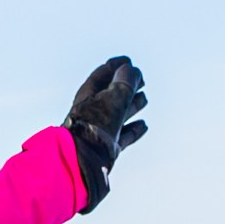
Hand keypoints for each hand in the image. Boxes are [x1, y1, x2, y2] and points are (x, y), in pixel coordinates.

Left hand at [67, 56, 147, 204]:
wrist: (81, 162)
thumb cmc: (94, 127)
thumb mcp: (114, 98)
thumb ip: (126, 82)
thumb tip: (131, 70)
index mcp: (89, 95)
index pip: (103, 74)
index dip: (117, 65)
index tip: (129, 61)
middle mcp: (93, 112)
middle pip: (113, 94)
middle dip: (127, 85)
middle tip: (141, 80)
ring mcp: (99, 130)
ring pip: (119, 114)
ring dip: (132, 105)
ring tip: (144, 99)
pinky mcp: (106, 148)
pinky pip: (123, 136)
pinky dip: (134, 129)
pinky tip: (143, 125)